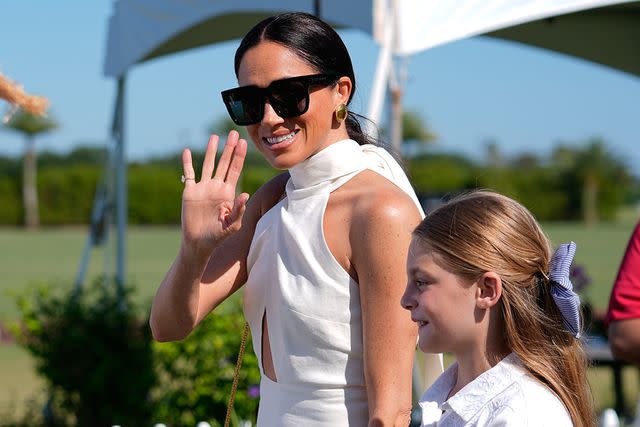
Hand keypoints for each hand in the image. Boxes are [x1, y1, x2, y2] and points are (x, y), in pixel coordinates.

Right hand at [180, 131, 248, 257]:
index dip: (239, 157)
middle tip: (233, 133)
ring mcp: (203, 188)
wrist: (198, 243)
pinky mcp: (190, 192)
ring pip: (208, 165)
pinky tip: (188, 151)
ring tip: (215, 136)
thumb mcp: (231, 226)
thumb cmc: (217, 237)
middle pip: (224, 163)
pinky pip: (189, 174)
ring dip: (211, 151)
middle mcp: (216, 187)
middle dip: (229, 149)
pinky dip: (188, 163)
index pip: (235, 170)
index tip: (243, 143)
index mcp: (228, 193)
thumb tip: (245, 194)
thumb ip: (238, 211)